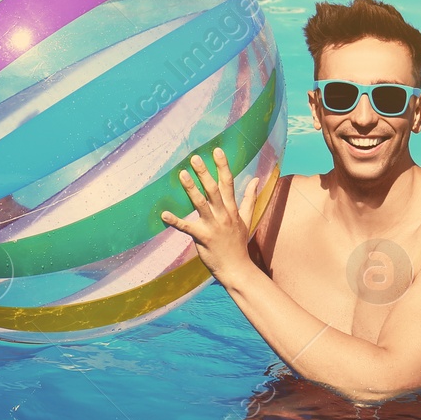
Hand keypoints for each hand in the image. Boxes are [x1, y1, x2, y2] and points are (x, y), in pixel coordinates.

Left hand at [161, 147, 262, 283]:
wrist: (237, 269)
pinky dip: (175, 221)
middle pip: (214, 189)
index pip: (228, 183)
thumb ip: (250, 198)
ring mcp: (213, 226)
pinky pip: (187, 227)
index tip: (217, 150)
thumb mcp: (247, 219)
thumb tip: (257, 180)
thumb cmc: (239, 244)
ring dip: (191, 188)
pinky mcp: (203, 238)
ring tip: (181, 174)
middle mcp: (223, 215)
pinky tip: (164, 214)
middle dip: (204, 173)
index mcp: (232, 209)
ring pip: (201, 204)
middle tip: (194, 157)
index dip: (223, 166)